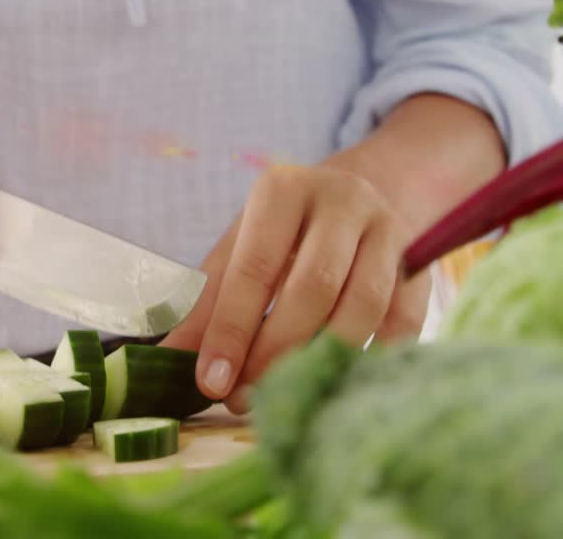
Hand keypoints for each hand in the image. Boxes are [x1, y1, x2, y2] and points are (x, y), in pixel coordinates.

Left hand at [161, 164, 430, 413]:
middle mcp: (341, 200)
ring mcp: (389, 230)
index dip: (231, 330)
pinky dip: (369, 357)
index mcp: (282, 190)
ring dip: (321, 359)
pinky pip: (402, 321)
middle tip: (243, 398)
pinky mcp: (422, 263)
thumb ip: (206, 302)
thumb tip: (166, 360)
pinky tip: (336, 381)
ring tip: (284, 394)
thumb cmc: (282, 231)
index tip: (211, 382)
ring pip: (363, 306)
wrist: (357, 194)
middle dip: (273, 352)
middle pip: (312, 289)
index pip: (253, 269)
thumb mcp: (237, 249)